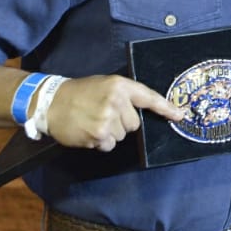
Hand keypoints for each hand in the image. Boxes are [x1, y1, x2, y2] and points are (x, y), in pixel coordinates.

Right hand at [45, 74, 184, 151]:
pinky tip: (88, 131)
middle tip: (103, 114)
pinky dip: (100, 142)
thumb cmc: (80, 92)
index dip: (166, 108)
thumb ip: (124, 95)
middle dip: (121, 123)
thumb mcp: (105, 85)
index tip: (180, 115)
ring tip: (93, 121)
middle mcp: (116, 101)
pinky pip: (109, 145)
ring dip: (109, 133)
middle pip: (134, 124)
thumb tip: (141, 112)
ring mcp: (107, 119)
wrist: (51, 102)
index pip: (148, 97)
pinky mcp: (98, 135)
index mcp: (120, 85)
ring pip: (122, 135)